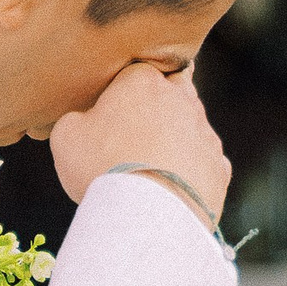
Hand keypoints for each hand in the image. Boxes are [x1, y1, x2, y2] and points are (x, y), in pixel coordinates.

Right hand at [51, 62, 231, 217]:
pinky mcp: (220, 166)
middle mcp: (182, 99)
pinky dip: (191, 171)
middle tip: (136, 132)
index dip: (124, 89)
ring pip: (191, 127)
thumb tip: (86, 120)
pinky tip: (171, 187)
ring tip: (150, 167)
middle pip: (172, 91)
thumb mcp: (66, 136)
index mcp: (143, 80)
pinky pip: (204, 162)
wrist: (147, 215)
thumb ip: (76, 117)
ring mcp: (205, 133)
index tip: (114, 109)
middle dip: (158, 106)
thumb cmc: (101, 167)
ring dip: (175, 140)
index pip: (137, 70)